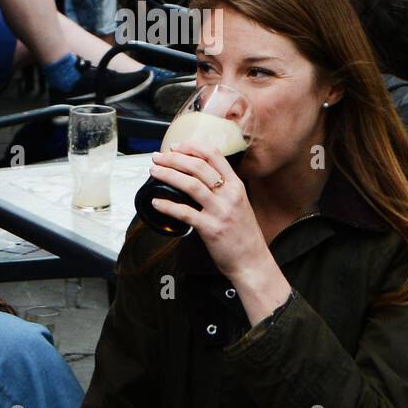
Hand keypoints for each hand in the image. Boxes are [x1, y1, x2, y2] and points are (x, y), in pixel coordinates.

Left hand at [149, 141, 270, 282]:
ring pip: (191, 185)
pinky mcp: (211, 229)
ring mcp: (220, 211)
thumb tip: (197, 179)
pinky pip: (185, 213)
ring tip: (154, 172)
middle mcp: (229, 195)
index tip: (176, 146)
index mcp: (236, 186)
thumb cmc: (243, 235)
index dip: (192, 147)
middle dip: (174, 158)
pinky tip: (157, 202)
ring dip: (168, 175)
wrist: (252, 262)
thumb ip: (223, 190)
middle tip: (158, 157)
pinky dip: (168, 206)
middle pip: (198, 167)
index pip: (214, 156)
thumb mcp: (240, 204)